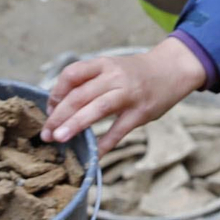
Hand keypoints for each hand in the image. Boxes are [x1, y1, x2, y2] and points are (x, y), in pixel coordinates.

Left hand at [41, 37, 206, 154]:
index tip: (50, 109)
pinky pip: (119, 130)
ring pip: (97, 108)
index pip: (72, 74)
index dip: (56, 92)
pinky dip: (104, 144)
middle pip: (80, 95)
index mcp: (103, 64)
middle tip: (46, 133)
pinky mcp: (141, 113)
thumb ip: (89, 81)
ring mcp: (129, 94)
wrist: (173, 69)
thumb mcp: (112, 67)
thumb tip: (60, 105)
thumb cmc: (135, 72)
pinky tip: (93, 155)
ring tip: (59, 138)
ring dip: (75, 124)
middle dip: (59, 115)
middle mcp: (114, 77)